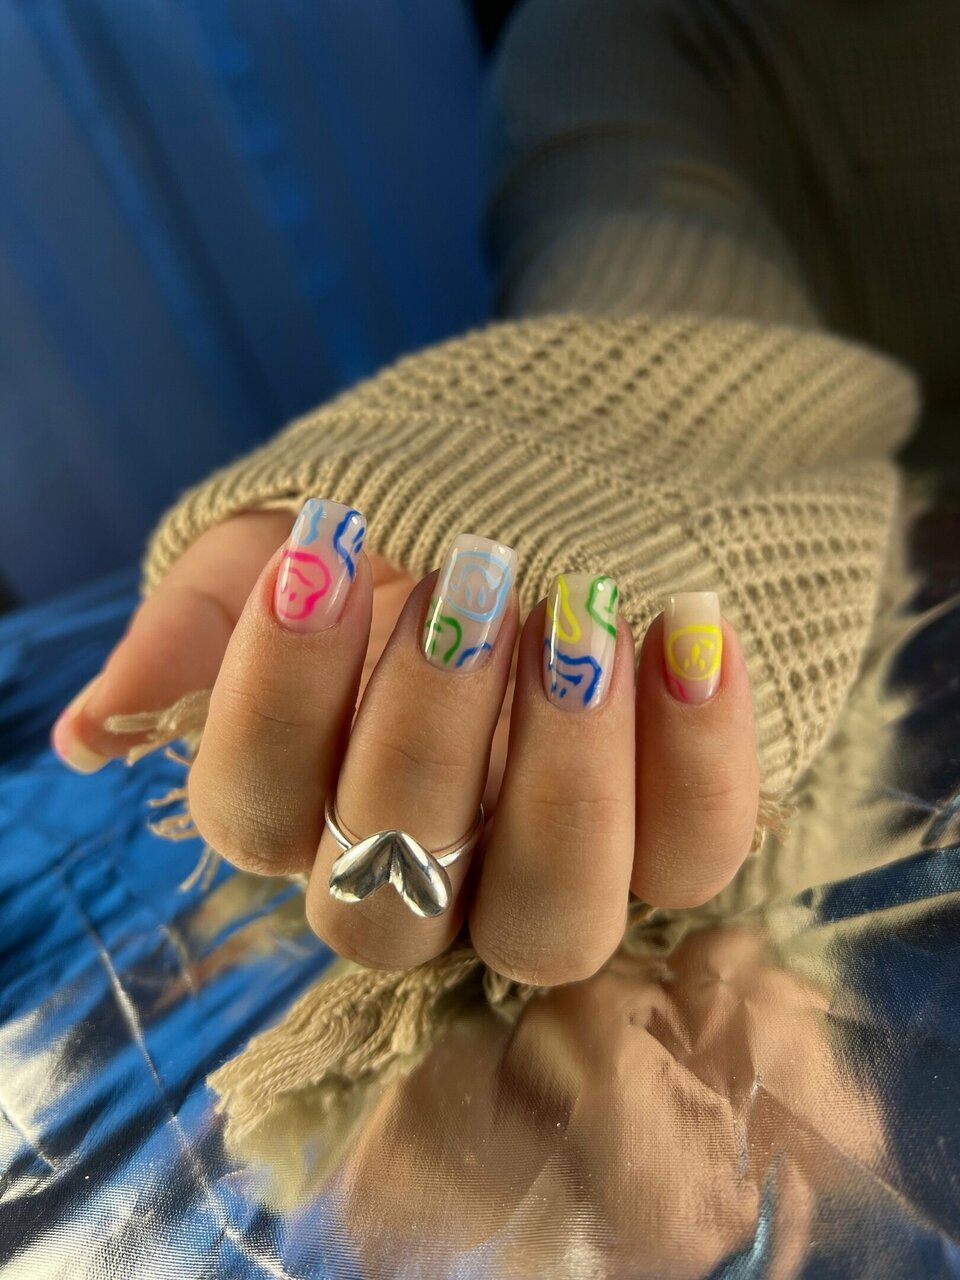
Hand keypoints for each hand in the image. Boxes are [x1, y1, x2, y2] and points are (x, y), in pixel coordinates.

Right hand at [51, 502, 758, 982]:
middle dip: (423, 738)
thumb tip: (91, 731)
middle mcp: (423, 872)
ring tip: (582, 617)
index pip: (250, 814)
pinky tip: (688, 629)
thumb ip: (200, 627)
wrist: (552, 484)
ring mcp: (552, 874)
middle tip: (468, 579)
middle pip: (388, 906)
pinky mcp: (672, 842)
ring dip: (565, 776)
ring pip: (549, 924)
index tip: (322, 553)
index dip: (275, 698)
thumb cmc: (402, 523)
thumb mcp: (286, 544)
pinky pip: (696, 856)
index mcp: (307, 806)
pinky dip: (700, 754)